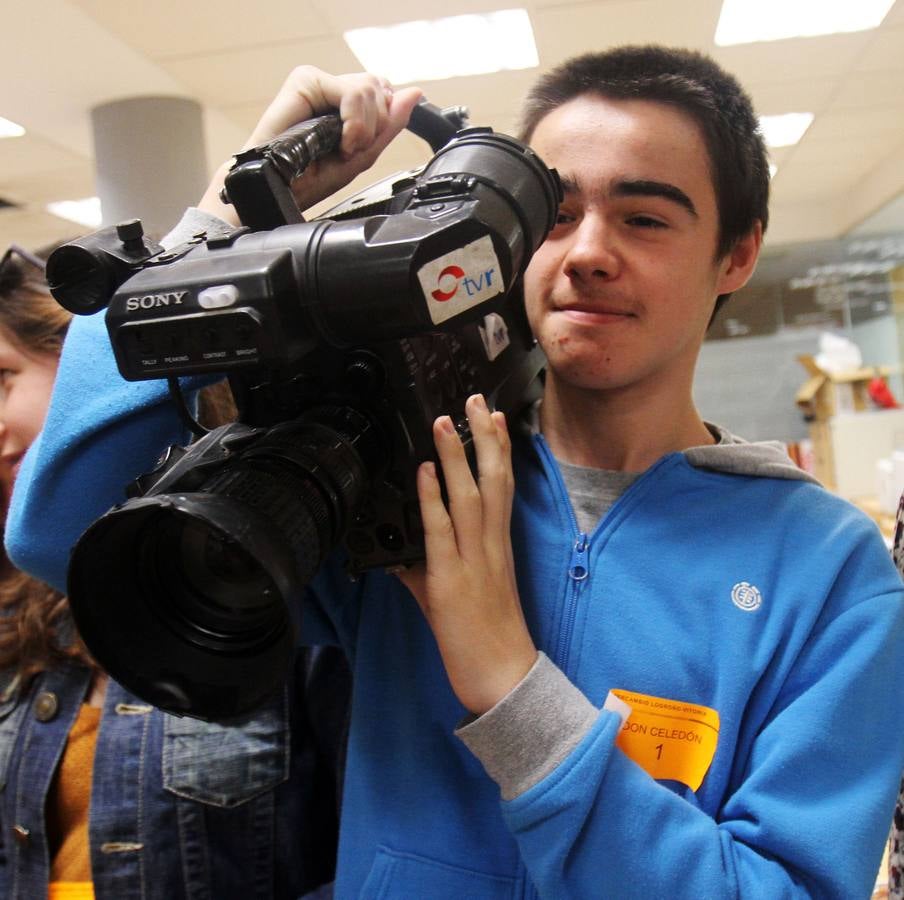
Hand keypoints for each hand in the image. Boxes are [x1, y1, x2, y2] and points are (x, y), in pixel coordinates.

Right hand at [199, 66, 422, 223]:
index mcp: (343, 106)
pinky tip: (340, 139)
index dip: (384, 120)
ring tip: (343, 147)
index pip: (384, 94)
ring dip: (364, 126)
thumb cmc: (307, 180)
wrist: (277, 190)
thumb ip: (389, 125)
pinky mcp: (305, 81)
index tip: (361, 147)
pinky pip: (352, 91)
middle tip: (351, 149)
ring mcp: (318, 83)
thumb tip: (414, 92)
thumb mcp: (360, 156)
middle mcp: (331, 90)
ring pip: (370, 86)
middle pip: (379, 87)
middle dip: (375, 125)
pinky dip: (354, 120)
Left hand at [398, 394, 537, 714]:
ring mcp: (473, 562)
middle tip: (475, 401)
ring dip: (456, 456)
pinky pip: (441, 532)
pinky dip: (432, 498)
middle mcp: (491, 547)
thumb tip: (403, 551)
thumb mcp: (464, 593)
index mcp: (499, 547)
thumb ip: (432, 567)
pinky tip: (423, 473)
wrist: (503, 677)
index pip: (503, 488)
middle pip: (493, 481)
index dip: (500, 450)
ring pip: (470, 497)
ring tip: (445, 422)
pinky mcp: (451, 581)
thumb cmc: (490, 637)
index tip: (495, 418)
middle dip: (484, 438)